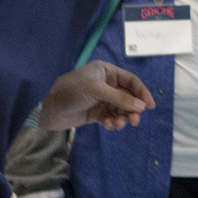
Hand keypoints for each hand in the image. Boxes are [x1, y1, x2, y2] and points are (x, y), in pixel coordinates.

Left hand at [38, 61, 155, 130]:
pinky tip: (109, 125)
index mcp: (106, 72)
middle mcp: (106, 85)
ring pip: (120, 109)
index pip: (131, 81)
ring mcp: (101, 99)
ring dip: (122, 117)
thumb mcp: (96, 91)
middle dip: (132, 109)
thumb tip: (142, 107)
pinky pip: (111, 117)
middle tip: (134, 121)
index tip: (150, 106)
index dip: (142, 93)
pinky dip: (113, 122)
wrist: (47, 109)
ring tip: (119, 124)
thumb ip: (120, 99)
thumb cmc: (70, 92)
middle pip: (128, 97)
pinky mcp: (95, 113)